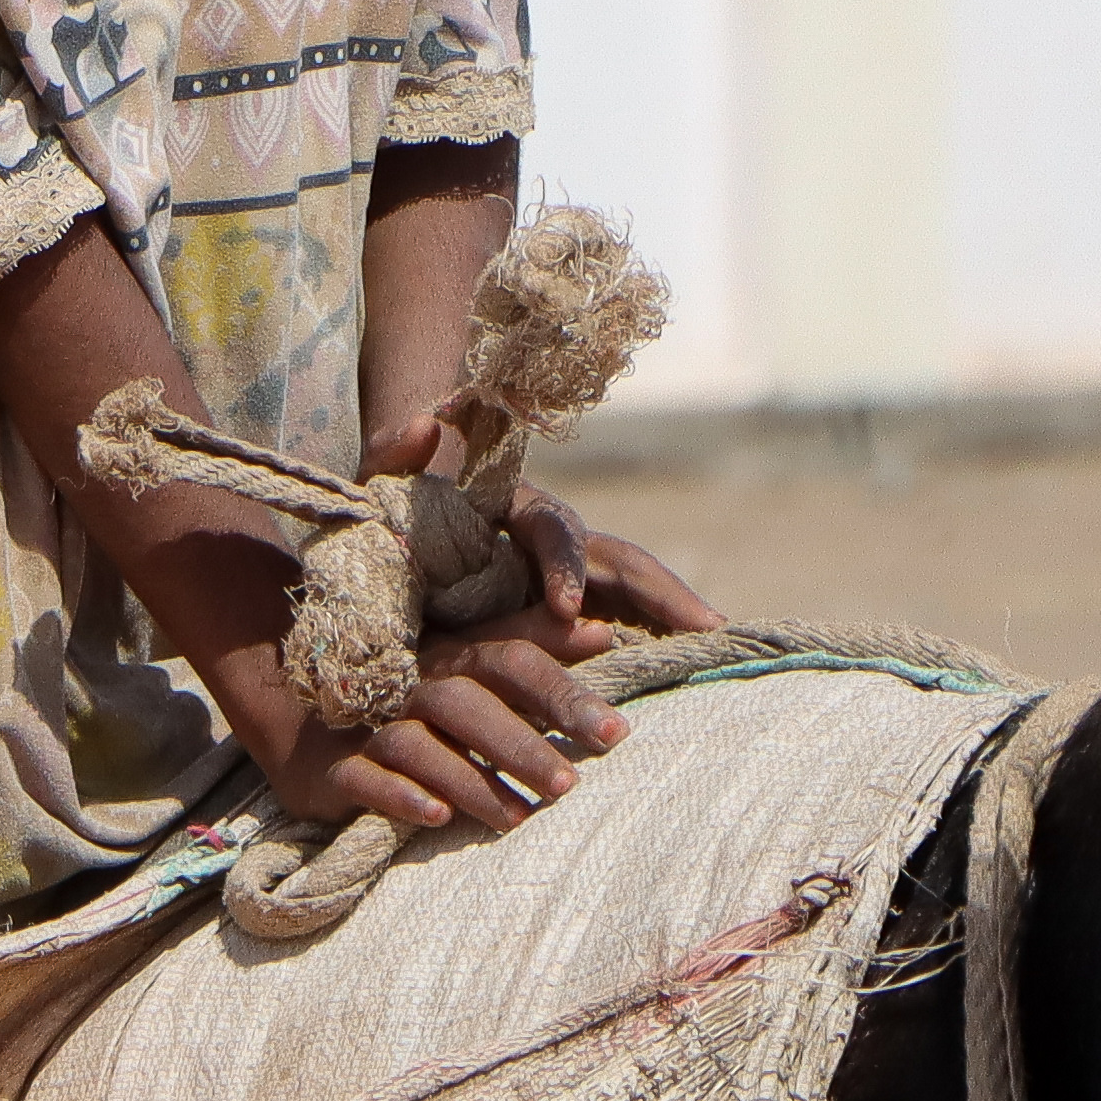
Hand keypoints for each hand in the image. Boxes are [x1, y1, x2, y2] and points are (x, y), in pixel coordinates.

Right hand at [284, 630, 619, 830]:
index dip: (561, 690)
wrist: (300, 715)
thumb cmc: (411, 696)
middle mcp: (411, 685)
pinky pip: (364, 779)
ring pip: (420, 746)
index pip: (510, 661)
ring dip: (470, 781)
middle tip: (570, 786)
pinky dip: (400, 796)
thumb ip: (530, 645)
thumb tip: (603, 629)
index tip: (616, 730)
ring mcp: (369, 726)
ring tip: (518, 819)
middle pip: (468, 704)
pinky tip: (437, 817)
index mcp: (450, 657)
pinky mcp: (333, 768)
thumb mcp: (467, 664)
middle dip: (520, 745)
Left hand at [363, 412, 722, 654]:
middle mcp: (558, 538)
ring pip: (634, 592)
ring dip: (676, 619)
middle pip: (621, 560)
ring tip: (717, 653)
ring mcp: (570, 574)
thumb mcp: (383, 479)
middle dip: (664, 594)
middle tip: (706, 629)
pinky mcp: (568, 608)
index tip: (565, 608)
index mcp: (518, 509)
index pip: (553, 534)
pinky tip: (684, 677)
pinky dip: (653, 645)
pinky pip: (620, 624)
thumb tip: (421, 423)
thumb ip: (395, 456)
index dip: (563, 568)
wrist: (403, 518)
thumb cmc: (394, 504)